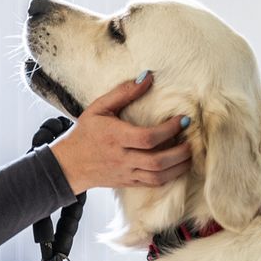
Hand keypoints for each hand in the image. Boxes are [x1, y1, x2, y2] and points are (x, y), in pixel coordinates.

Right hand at [48, 72, 191, 194]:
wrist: (69, 165)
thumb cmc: (85, 132)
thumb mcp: (99, 107)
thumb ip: (123, 92)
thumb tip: (148, 76)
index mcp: (115, 137)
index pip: (148, 138)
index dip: (169, 129)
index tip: (183, 120)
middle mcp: (122, 158)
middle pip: (157, 161)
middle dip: (180, 152)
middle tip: (191, 141)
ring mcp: (126, 173)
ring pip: (158, 176)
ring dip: (179, 167)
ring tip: (189, 155)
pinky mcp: (128, 183)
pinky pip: (153, 184)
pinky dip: (169, 176)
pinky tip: (177, 166)